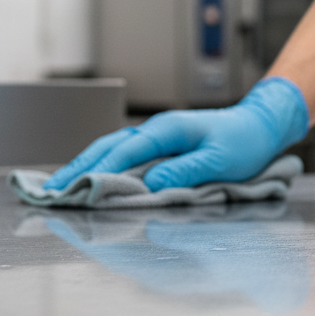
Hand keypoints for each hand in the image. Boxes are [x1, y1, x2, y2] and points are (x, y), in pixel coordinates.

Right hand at [43, 77, 309, 191]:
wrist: (262, 125)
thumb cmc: (246, 142)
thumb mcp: (220, 161)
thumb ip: (186, 172)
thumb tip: (152, 184)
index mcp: (169, 130)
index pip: (125, 152)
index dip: (98, 171)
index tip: (75, 189)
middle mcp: (158, 129)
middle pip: (109, 147)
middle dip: (79, 168)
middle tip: (52, 190)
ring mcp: (159, 135)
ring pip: (114, 148)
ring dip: (87, 165)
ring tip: (62, 185)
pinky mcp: (163, 144)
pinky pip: (126, 153)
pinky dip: (105, 163)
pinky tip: (93, 175)